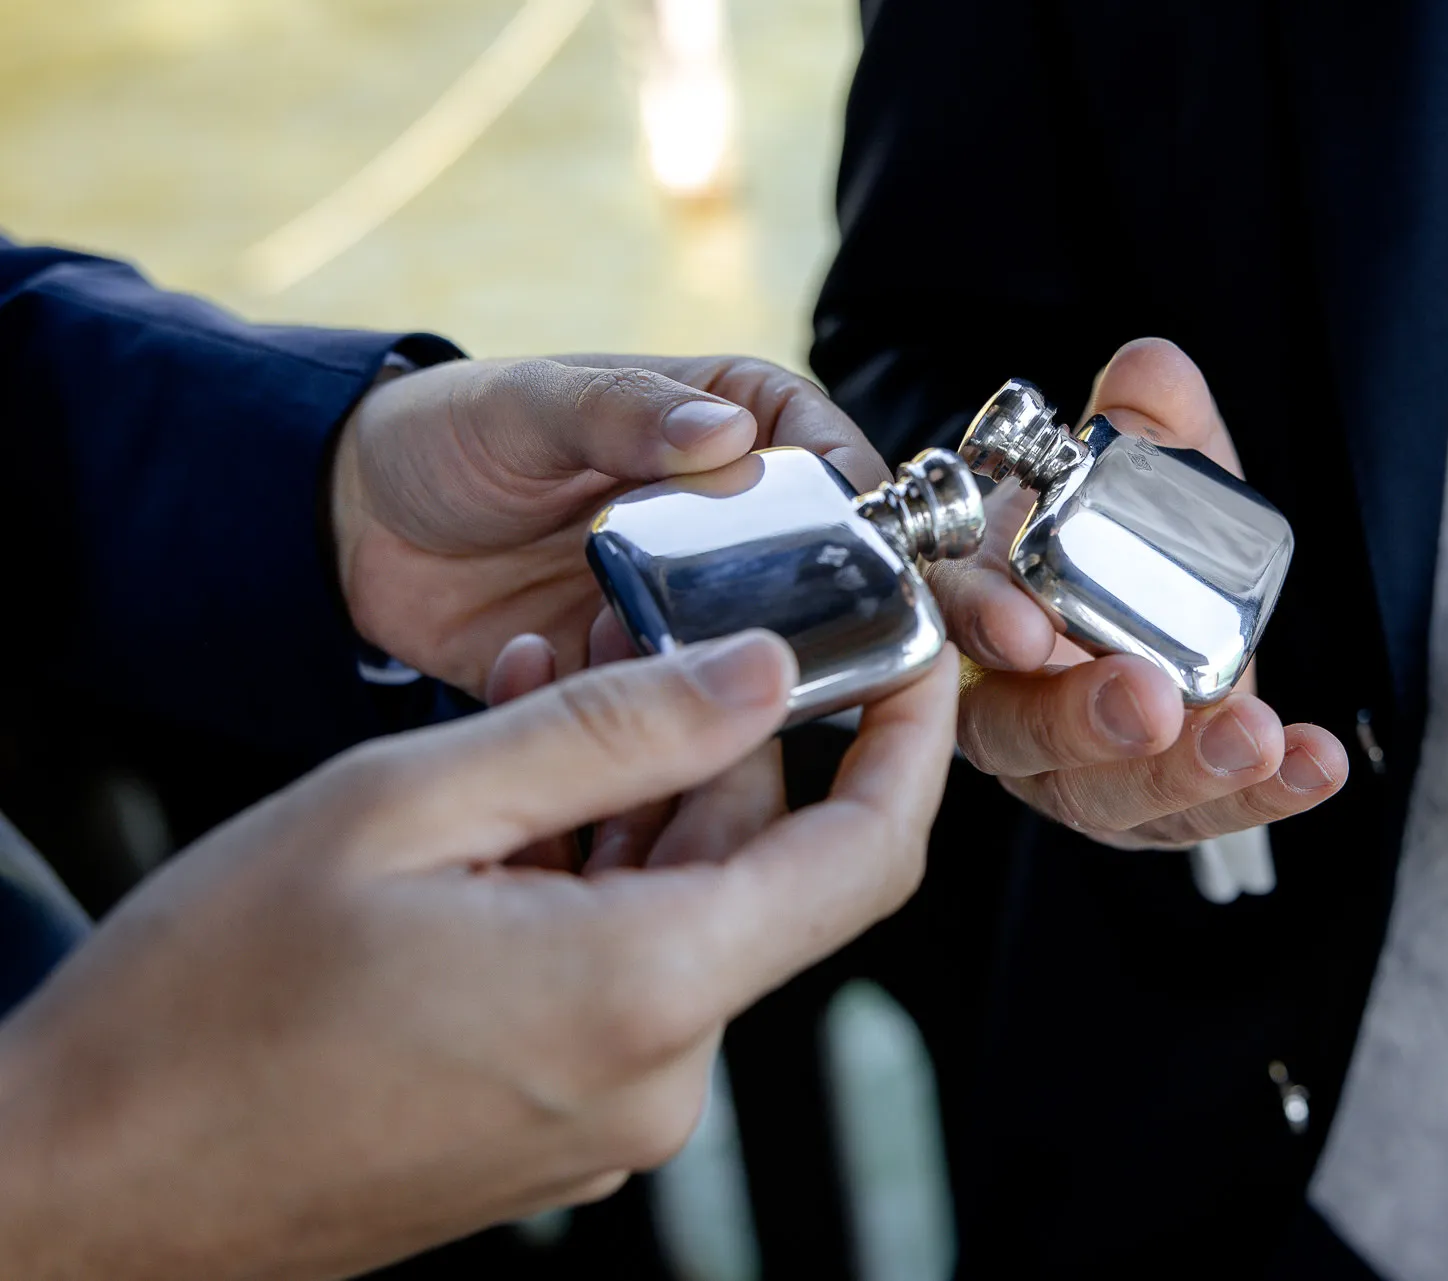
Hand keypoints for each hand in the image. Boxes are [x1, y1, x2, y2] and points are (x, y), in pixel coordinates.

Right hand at [0, 632, 957, 1280]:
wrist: (89, 1180)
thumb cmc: (209, 999)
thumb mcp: (410, 804)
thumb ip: (612, 732)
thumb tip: (761, 676)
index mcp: (642, 991)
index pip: (863, 859)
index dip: (910, 748)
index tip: (917, 664)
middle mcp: (656, 1079)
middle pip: (754, 872)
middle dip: (701, 750)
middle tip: (605, 651)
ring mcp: (612, 1119)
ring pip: (681, 914)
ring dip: (622, 810)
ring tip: (517, 722)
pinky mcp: (563, 1131)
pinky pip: (622, 976)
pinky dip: (586, 886)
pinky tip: (496, 825)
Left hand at [332, 354, 885, 694]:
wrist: (356, 530)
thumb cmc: (450, 435)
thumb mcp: (531, 404)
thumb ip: (623, 416)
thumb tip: (725, 433)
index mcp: (729, 428)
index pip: (833, 457)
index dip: (863, 501)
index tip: (868, 543)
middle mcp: (730, 521)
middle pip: (822, 569)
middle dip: (822, 606)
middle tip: (804, 635)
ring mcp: (693, 604)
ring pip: (764, 647)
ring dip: (739, 667)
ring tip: (695, 668)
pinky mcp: (644, 676)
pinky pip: (684, 709)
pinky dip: (670, 717)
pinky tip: (626, 696)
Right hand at [930, 337, 1346, 848]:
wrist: (1160, 616)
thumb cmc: (1125, 540)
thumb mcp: (1142, 469)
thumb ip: (1150, 421)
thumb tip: (1151, 371)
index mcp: (980, 609)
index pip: (952, 621)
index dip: (981, 623)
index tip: (1023, 628)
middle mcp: (1007, 703)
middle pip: (1017, 735)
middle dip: (1081, 721)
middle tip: (1148, 701)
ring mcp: (1072, 770)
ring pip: (1104, 793)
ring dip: (1181, 772)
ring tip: (1254, 738)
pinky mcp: (1148, 809)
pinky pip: (1197, 817)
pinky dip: (1262, 794)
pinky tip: (1314, 764)